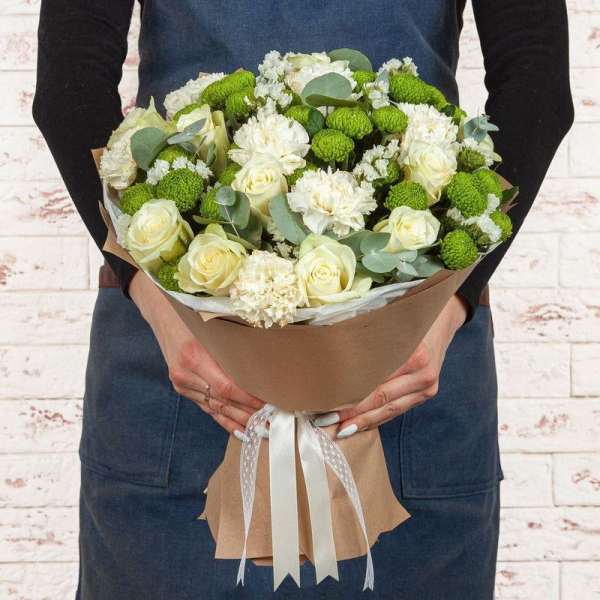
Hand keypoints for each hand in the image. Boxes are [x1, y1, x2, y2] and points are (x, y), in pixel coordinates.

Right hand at [129, 271, 263, 439]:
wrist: (162, 314)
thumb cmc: (192, 314)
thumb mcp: (211, 325)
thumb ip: (232, 345)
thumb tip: (264, 365)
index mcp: (194, 355)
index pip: (226, 387)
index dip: (248, 400)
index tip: (269, 406)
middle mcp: (185, 374)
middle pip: (222, 401)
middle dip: (248, 414)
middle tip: (272, 423)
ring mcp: (181, 383)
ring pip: (215, 408)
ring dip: (240, 420)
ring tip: (263, 430)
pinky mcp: (181, 387)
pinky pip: (206, 407)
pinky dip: (224, 419)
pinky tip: (241, 430)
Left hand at [314, 294, 467, 437]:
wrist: (444, 316)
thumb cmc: (410, 315)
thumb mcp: (391, 322)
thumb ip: (368, 341)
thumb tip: (332, 357)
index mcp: (413, 355)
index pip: (375, 385)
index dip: (350, 400)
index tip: (326, 407)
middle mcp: (422, 373)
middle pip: (381, 401)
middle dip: (352, 415)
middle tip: (325, 423)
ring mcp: (427, 385)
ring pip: (390, 410)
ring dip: (363, 422)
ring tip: (339, 430)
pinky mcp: (428, 391)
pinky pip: (399, 409)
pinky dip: (378, 417)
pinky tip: (360, 424)